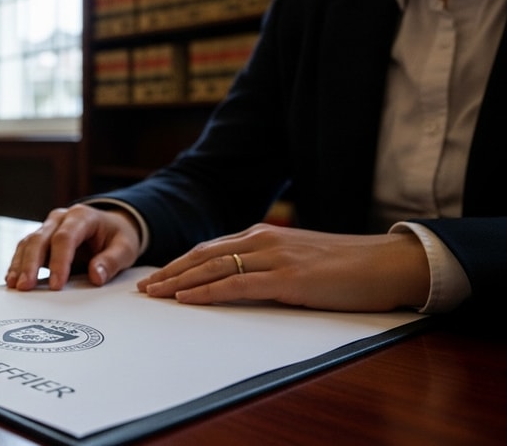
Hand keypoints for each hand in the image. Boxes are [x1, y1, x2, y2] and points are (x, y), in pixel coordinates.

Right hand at [5, 204, 141, 290]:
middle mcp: (60, 219)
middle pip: (40, 238)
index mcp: (82, 216)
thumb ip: (111, 261)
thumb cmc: (117, 236)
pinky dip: (18, 264)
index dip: (59, 261)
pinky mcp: (41, 239)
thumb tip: (95, 277)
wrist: (111, 227)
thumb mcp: (125, 248)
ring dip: (20, 265)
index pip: (65, 237)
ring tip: (15, 286)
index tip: (56, 284)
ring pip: (28, 243)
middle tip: (25, 287)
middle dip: (30, 264)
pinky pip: (25, 249)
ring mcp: (48, 227)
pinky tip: (12, 279)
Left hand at [136, 224, 430, 311]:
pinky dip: (207, 291)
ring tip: (154, 295)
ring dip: (179, 282)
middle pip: (203, 255)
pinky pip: (237, 284)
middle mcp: (263, 240)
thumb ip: (270, 264)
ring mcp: (275, 258)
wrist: (389, 263)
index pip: (210, 248)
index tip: (158, 276)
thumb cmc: (349, 266)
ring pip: (213, 268)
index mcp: (264, 235)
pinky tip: (187, 299)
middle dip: (170, 272)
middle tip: (144, 288)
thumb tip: (244, 280)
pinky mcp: (288, 279)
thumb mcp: (299, 260)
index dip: (181, 262)